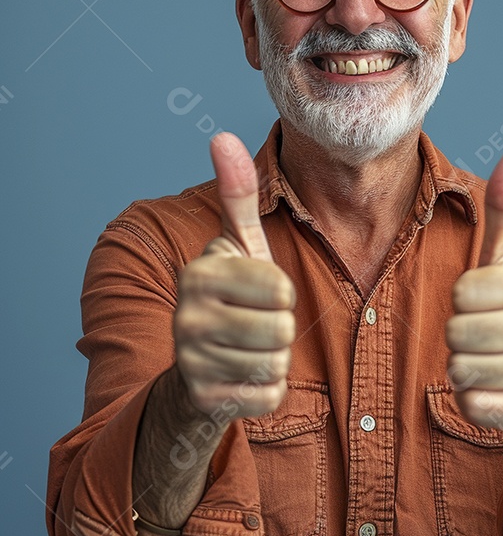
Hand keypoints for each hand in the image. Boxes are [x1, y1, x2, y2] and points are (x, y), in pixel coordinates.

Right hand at [173, 132, 294, 417]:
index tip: (259, 294)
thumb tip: (222, 135)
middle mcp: (187, 316)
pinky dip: (266, 391)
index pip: (280, 288)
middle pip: (282, 329)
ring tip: (248, 350)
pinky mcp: (206, 399)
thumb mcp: (239, 246)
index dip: (282, 293)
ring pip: (277, 363)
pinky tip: (242, 377)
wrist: (196, 368)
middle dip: (281, 330)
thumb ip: (237, 195)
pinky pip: (269, 395)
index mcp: (200, 273)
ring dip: (274, 360)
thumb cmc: (232, 298)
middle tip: (255, 326)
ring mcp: (193, 361)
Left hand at [445, 148, 502, 427]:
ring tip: (488, 359)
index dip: (463, 299)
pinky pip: (468, 401)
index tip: (487, 303)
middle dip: (459, 334)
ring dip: (462, 365)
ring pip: (457, 367)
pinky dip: (470, 397)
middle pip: (455, 330)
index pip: (461, 292)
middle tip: (485, 335)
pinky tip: (492, 387)